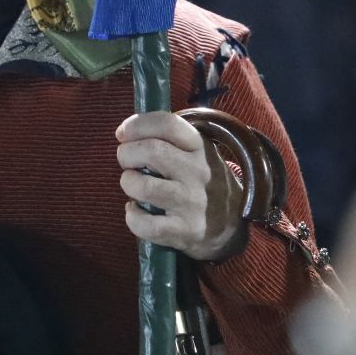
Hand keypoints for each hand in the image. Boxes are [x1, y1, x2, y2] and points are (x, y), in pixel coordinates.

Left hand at [117, 112, 244, 261]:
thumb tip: (125, 132)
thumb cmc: (202, 182)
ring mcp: (192, 203)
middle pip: (151, 151)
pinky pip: (146, 225)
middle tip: (127, 162)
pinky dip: (132, 217)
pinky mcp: (186, 231)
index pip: (167, 124)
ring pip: (145, 187)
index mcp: (199, 146)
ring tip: (133, 185)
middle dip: (126, 154)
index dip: (136, 125)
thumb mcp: (196, 152)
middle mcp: (198, 172)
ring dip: (128, 183)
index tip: (123, 134)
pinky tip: (136, 211)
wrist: (232, 224)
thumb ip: (168, 139)